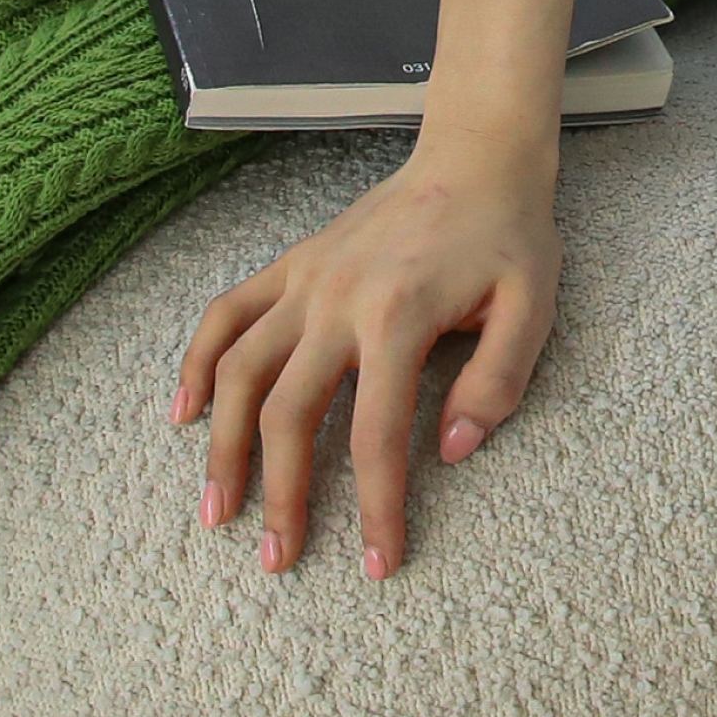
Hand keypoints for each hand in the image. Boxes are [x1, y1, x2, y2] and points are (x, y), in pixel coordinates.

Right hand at [170, 134, 563, 578]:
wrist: (477, 154)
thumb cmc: (508, 234)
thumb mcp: (532, 304)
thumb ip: (499, 380)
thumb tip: (451, 451)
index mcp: (400, 313)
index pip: (377, 433)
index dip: (375, 507)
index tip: (376, 562)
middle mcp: (338, 297)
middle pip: (289, 411)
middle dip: (281, 494)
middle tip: (277, 559)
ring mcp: (307, 278)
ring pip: (239, 369)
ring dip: (221, 445)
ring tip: (218, 511)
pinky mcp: (293, 263)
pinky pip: (227, 313)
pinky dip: (196, 361)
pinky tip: (184, 413)